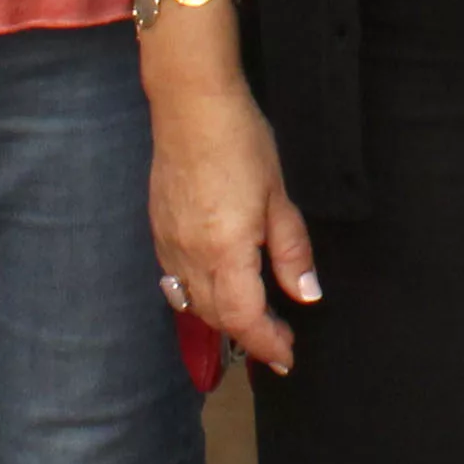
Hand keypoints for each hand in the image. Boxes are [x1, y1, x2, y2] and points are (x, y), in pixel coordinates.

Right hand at [152, 76, 319, 375]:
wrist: (192, 106)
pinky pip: (175, 281)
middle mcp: (190, 257)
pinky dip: (198, 296)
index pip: (244, 319)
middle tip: (278, 339)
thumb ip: (292, 252)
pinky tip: (217, 288)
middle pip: (216, 317)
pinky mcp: (158, 230)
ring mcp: (168, 245)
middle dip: (248, 335)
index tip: (287, 356)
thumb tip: (306, 295)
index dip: (267, 344)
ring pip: (192, 303)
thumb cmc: (242, 144)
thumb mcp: (280, 198)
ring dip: (222, 319)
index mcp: (225, 252)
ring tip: (252, 320)